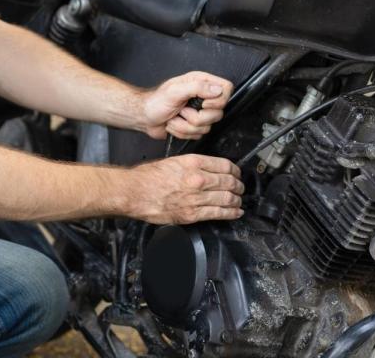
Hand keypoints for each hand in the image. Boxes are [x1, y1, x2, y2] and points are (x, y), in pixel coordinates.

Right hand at [125, 155, 243, 223]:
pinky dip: (231, 213)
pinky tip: (236, 212)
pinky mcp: (192, 214)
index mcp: (193, 163)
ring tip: (239, 201)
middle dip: (239, 186)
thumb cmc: (148, 177)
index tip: (237, 174)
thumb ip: (192, 165)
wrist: (134, 192)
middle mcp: (198, 179)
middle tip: (240, 188)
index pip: (225, 165)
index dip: (235, 171)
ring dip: (237, 200)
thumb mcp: (173, 161)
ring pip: (227, 198)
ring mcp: (196, 198)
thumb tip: (208, 169)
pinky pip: (218, 213)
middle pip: (229, 182)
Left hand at [143, 71, 233, 139]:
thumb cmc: (155, 101)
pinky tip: (175, 124)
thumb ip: (197, 88)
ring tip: (175, 116)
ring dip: (186, 125)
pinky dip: (183, 132)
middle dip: (197, 117)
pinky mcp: (195, 126)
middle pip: (218, 113)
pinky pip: (198, 135)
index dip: (219, 100)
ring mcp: (199, 112)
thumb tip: (217, 90)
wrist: (144, 117)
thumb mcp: (175, 91)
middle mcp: (203, 97)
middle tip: (182, 110)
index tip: (203, 104)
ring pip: (207, 127)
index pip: (226, 89)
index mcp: (200, 83)